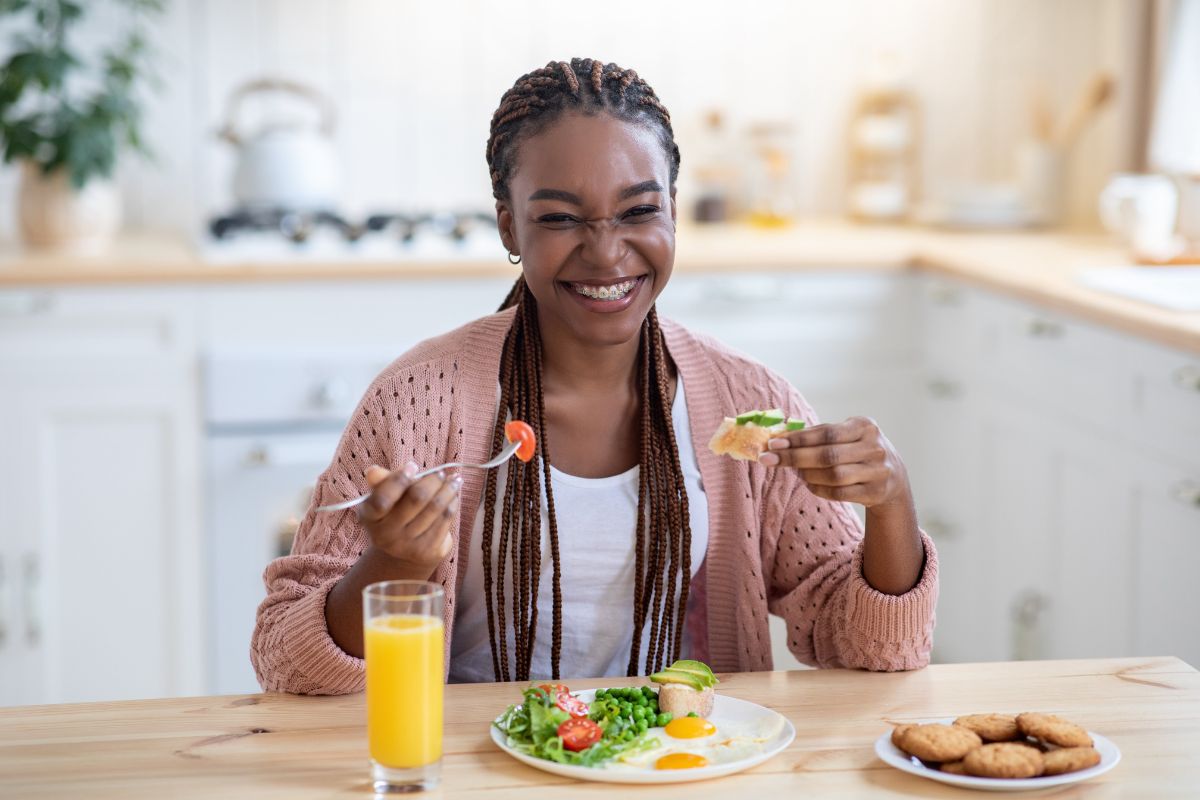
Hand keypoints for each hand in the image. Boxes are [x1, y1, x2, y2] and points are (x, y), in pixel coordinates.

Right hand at [356, 462, 460, 573]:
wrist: (404, 551)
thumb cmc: (395, 513)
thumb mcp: (384, 496)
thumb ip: (382, 481)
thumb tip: (373, 472)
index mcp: (369, 517)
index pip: (382, 499)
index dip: (398, 480)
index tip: (413, 466)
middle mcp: (384, 535)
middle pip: (416, 498)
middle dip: (432, 481)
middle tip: (440, 473)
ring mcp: (406, 546)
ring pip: (435, 507)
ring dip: (448, 489)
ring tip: (454, 480)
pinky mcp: (427, 552)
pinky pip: (445, 519)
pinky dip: (452, 503)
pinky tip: (454, 496)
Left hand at [757, 416, 911, 510]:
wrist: (894, 478)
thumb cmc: (859, 451)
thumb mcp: (848, 436)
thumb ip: (820, 434)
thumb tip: (780, 436)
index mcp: (865, 426)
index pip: (827, 432)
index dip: (798, 438)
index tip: (773, 442)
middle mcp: (874, 448)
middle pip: (828, 455)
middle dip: (794, 457)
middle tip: (768, 458)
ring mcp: (877, 471)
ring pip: (833, 475)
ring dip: (806, 474)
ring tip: (793, 471)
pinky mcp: (876, 492)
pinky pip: (839, 492)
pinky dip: (819, 488)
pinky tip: (809, 483)